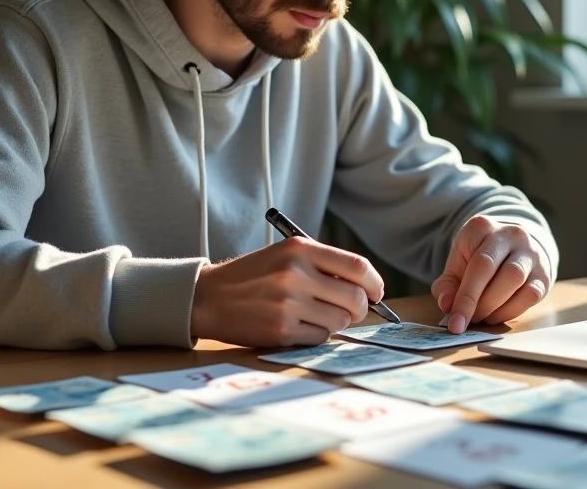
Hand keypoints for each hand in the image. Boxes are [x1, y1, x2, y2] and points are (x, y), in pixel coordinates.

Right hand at [191, 237, 385, 346]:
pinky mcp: (281, 330)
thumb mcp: (286, 255)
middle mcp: (296, 273)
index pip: (357, 266)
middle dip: (360, 308)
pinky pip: (320, 338)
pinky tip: (297, 326)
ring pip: (340, 321)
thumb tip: (367, 289)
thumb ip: (323, 265)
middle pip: (355, 298)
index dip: (375, 283)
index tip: (377, 292)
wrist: (209, 297)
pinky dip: (315, 335)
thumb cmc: (253, 276)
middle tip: (351, 310)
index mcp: (300, 249)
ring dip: (335, 322)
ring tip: (315, 315)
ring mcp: (288, 303)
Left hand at [431, 216, 551, 333]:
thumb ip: (447, 285)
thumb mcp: (458, 264)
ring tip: (481, 317)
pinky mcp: (543, 273)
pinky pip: (530, 294)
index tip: (454, 322)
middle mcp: (510, 234)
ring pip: (513, 279)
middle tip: (465, 322)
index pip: (475, 262)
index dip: (464, 296)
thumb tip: (447, 305)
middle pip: (492, 269)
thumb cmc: (480, 258)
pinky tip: (497, 315)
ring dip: (493, 306)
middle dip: (476, 302)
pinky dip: (511, 310)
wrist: (514, 248)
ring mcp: (530, 252)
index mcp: (482, 227)